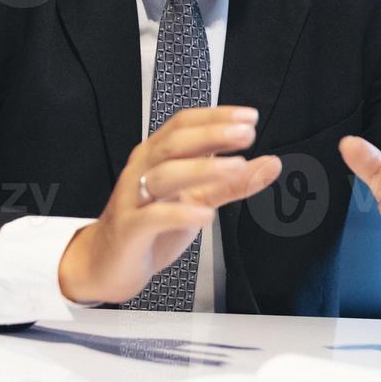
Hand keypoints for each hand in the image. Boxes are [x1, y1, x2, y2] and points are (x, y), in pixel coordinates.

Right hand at [58, 106, 281, 303]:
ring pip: (165, 175)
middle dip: (212, 135)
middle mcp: (143, 170)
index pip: (184, 125)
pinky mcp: (130, 230)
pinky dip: (179, 213)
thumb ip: (233, 183)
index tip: (249, 117)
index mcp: (157, 156)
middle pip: (175, 143)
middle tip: (246, 135)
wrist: (108, 264)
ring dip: (203, 169)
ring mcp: (134, 199)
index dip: (216, 117)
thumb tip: (272, 164)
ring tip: (236, 168)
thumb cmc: (152, 225)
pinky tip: (205, 214)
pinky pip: (153, 217)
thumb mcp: (197, 199)